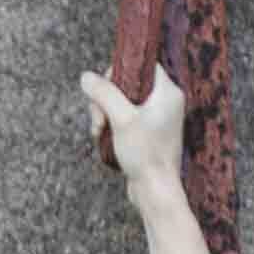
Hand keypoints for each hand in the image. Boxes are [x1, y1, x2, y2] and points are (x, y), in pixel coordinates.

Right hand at [78, 67, 213, 253]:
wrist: (155, 190)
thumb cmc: (145, 154)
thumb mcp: (121, 119)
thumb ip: (104, 94)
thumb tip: (86, 77)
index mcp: (167, 92)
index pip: (144, 64)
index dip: (120, 71)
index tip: (104, 89)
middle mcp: (165, 101)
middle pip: (127, 84)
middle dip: (105, 100)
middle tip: (98, 119)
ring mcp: (157, 118)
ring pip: (122, 103)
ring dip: (104, 115)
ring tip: (99, 133)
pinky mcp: (148, 133)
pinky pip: (124, 119)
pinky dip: (111, 127)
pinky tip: (104, 140)